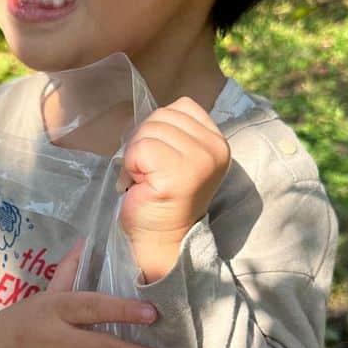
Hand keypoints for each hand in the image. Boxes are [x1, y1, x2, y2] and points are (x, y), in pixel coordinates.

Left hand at [115, 98, 230, 268]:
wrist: (162, 240)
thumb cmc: (162, 198)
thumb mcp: (177, 156)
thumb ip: (171, 132)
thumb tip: (140, 116)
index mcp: (217, 141)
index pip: (181, 106)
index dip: (160, 128)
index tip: (161, 159)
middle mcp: (214, 149)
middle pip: (161, 116)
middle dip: (144, 142)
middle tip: (150, 173)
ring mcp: (198, 161)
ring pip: (148, 131)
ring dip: (136, 156)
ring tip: (146, 180)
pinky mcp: (176, 174)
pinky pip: (139, 149)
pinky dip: (131, 166)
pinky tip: (141, 186)